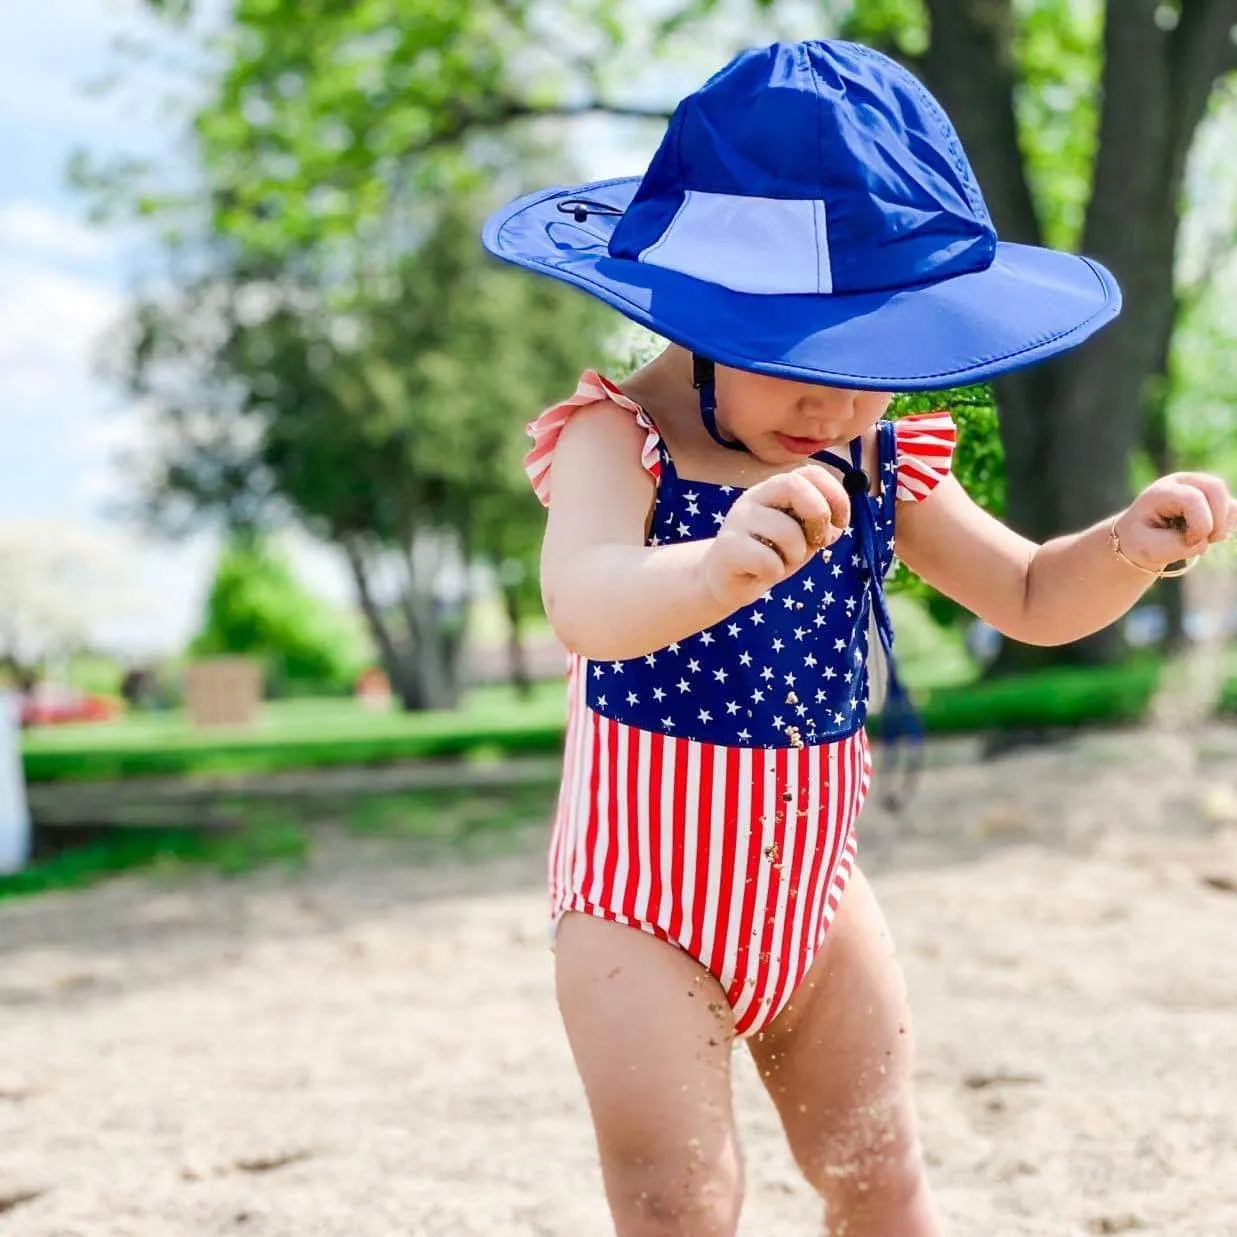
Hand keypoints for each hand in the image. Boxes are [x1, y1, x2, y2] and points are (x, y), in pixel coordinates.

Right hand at [702, 465, 850, 609]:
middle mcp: (755, 497)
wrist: (726, 580)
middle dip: (817, 514)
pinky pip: (767, 561)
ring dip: (797, 554)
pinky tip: (764, 573)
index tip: (841, 523)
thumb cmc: (770, 554)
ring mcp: (739, 520)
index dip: (835, 495)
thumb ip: (820, 524)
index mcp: (776, 489)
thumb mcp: (802, 536)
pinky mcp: (728, 547)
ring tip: (784, 561)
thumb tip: (835, 525)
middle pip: (792, 484)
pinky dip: (775, 572)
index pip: (811, 473)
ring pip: (786, 532)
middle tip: (817, 541)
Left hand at [1114, 472, 1236, 572]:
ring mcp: (1199, 486)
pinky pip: (1233, 509)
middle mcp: (1182, 482)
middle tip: (1204, 541)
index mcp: (1161, 491)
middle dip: (1217, 521)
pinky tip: (1208, 535)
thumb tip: (1202, 541)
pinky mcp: (1212, 498)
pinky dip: (1226, 526)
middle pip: (1216, 488)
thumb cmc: (1141, 541)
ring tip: (1201, 539)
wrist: (1139, 537)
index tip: (1190, 541)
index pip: (1193, 498)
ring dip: (1222, 526)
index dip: (1200, 524)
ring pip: (1228, 501)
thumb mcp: (1149, 549)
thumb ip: (1176, 546)